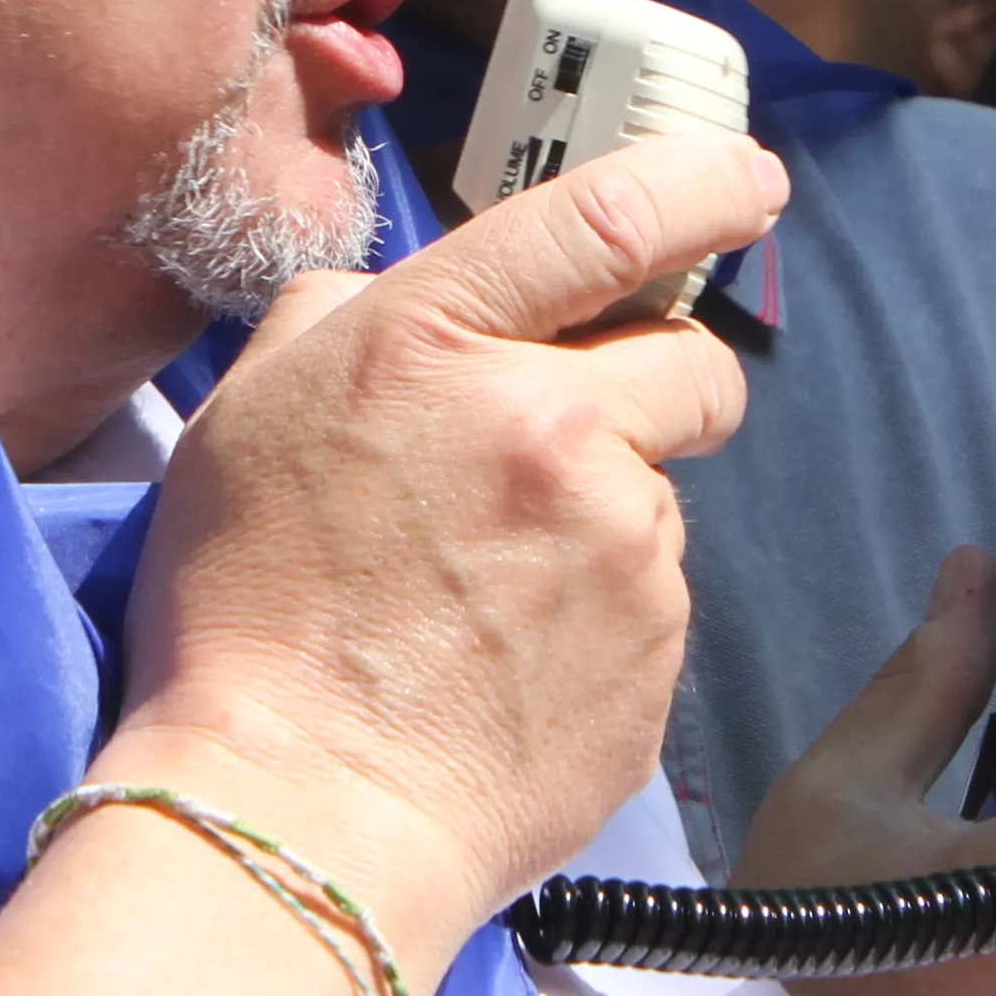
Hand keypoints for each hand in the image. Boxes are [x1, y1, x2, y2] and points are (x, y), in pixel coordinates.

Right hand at [98, 127, 780, 993]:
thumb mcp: (245, 420)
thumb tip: (397, 292)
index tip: (750, 178)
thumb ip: (334, 320)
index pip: (611, 214)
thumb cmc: (245, 620)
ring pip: (662, 492)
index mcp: (437, 341)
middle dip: (664, 384)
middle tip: (583, 445)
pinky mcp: (657, 649)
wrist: (295, 817)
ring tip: (490, 597)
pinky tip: (511, 665)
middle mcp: (550, 423)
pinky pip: (652, 601)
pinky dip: (601, 620)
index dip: (703, 181)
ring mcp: (618, 543)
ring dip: (605, 518)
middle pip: (691, 361)